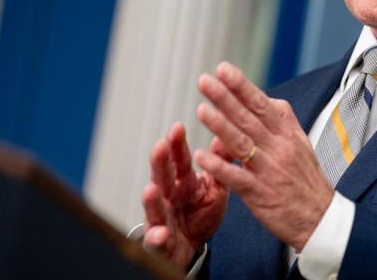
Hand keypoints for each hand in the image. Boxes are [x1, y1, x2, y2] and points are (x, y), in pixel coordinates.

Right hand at [142, 123, 228, 268]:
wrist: (192, 249)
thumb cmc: (201, 216)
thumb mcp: (215, 189)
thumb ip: (219, 165)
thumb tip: (225, 135)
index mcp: (184, 183)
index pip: (179, 161)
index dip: (177, 145)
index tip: (178, 127)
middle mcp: (168, 198)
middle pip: (162, 178)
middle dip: (160, 163)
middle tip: (160, 146)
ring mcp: (161, 219)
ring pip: (153, 208)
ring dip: (151, 200)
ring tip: (151, 189)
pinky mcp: (159, 244)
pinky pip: (156, 242)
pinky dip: (157, 238)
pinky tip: (160, 234)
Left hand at [193, 62, 333, 250]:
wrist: (320, 218)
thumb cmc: (306, 180)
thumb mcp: (300, 143)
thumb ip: (282, 121)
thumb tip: (265, 99)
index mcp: (287, 133)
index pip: (261, 104)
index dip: (242, 86)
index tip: (223, 69)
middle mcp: (278, 148)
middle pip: (248, 118)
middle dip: (225, 98)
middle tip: (204, 80)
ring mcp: (269, 170)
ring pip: (242, 143)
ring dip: (220, 126)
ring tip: (201, 110)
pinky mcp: (260, 194)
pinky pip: (236, 177)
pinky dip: (219, 166)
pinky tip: (201, 156)